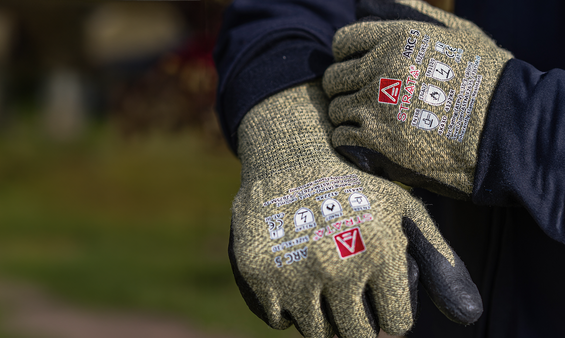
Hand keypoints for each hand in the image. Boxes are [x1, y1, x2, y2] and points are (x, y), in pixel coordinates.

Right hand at [230, 80, 481, 337]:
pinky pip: (279, 321)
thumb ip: (441, 263)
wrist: (289, 160)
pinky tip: (292, 276)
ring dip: (323, 315)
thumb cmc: (356, 190)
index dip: (391, 313)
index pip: (396, 325)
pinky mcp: (258, 275)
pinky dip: (287, 309)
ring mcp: (294, 272)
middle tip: (350, 291)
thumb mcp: (405, 213)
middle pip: (357, 336)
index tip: (380, 295)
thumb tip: (470, 317)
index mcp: (380, 252)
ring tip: (322, 280)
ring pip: (318, 333)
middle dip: (360, 321)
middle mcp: (337, 266)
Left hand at [323, 0, 512, 198]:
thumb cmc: (487, 79)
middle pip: (334, 78)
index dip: (345, 56)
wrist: (504, 128)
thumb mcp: (458, 34)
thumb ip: (416, 16)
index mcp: (398, 38)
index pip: (343, 42)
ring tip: (369, 119)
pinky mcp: (377, 139)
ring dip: (348, 114)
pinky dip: (349, 138)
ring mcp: (376, 105)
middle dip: (344, 87)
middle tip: (361, 96)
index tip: (354, 66)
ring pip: (336, 108)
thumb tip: (378, 5)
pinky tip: (367, 139)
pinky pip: (341, 136)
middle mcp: (382, 68)